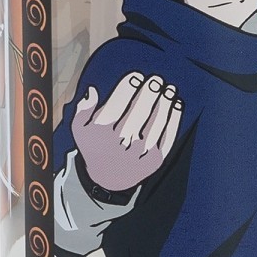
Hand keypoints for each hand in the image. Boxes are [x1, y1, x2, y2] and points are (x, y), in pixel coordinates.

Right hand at [71, 72, 182, 193]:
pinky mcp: (155, 160)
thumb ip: (83, 109)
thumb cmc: (94, 147)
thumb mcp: (80, 130)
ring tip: (169, 89)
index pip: (117, 104)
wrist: (107, 180)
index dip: (128, 87)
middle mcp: (122, 142)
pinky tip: (176, 105)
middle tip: (156, 80)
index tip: (137, 76)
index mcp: (103, 131)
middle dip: (149, 93)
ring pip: (155, 124)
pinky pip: (167, 137)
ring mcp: (140, 152)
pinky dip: (174, 120)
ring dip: (164, 104)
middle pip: (138, 112)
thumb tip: (93, 90)